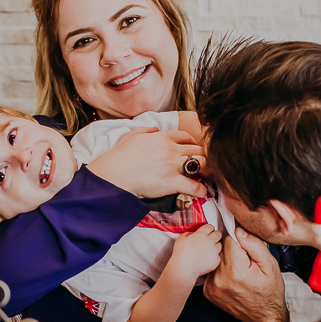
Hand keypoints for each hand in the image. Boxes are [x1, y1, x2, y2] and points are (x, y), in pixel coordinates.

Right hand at [86, 127, 207, 199]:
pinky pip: (194, 186)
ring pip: (201, 164)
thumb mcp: (133, 135)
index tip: (193, 151)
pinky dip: (201, 190)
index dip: (192, 144)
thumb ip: (147, 130)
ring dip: (206, 170)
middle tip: (203, 165)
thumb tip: (156, 129)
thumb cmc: (120, 156)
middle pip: (198, 149)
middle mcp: (172, 149)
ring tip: (206, 177)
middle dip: (203, 156)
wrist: (114, 174)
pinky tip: (202, 193)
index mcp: (163, 137)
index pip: (187, 137)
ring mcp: (173, 166)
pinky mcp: (172, 182)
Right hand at [168, 224, 222, 281]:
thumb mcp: (180, 239)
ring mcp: (214, 251)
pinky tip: (207, 258)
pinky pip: (218, 256)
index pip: (210, 226)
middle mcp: (209, 241)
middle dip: (214, 235)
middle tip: (210, 239)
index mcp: (200, 235)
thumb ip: (188, 233)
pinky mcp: (216, 260)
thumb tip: (192, 233)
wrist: (183, 269)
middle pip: (218, 234)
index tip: (208, 231)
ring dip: (215, 246)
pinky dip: (214, 256)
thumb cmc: (180, 255)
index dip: (209, 228)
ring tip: (207, 250)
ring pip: (220, 245)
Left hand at [205, 226, 289, 321]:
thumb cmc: (269, 291)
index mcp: (236, 270)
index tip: (247, 251)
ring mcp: (212, 286)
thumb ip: (253, 245)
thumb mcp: (269, 265)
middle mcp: (220, 278)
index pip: (229, 240)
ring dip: (225, 261)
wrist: (262, 316)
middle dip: (232, 251)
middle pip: (220, 249)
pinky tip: (231, 279)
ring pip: (215, 259)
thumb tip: (238, 231)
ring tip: (238, 272)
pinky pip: (212, 271)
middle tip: (244, 263)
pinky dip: (220, 271)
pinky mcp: (208, 291)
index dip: (239, 242)